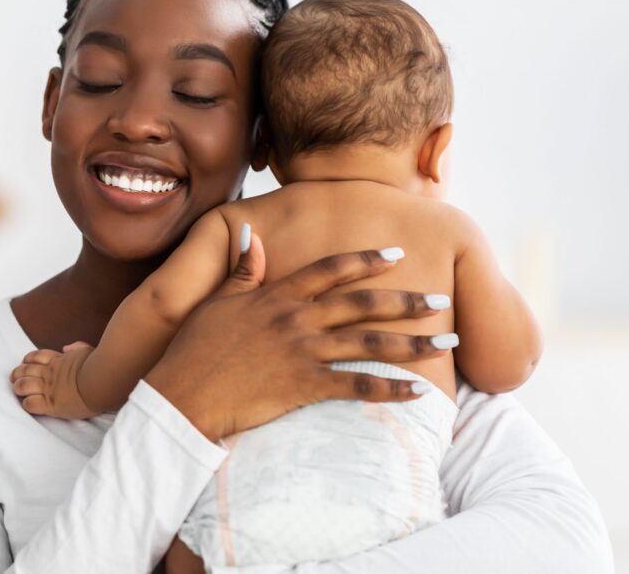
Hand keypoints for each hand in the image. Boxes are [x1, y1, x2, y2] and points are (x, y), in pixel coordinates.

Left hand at [9, 343, 96, 418]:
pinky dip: (27, 404)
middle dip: (17, 373)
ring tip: (18, 390)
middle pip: (25, 370)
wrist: (101, 382)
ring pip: (22, 385)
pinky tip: (29, 404)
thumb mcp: (89, 351)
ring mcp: (49, 388)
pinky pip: (30, 404)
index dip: (28, 360)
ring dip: (18, 387)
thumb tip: (66, 348)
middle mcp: (50, 374)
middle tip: (15, 377)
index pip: (36, 357)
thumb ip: (78, 348)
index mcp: (59, 361)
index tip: (26, 363)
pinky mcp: (50, 404)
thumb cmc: (100, 367)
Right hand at [145, 231, 451, 441]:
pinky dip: (391, 389)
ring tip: (446, 343)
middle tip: (441, 301)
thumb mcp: (218, 302)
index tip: (396, 255)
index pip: (330, 270)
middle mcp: (296, 318)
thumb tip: (254, 235)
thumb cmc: (194, 349)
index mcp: (277, 295)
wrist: (183, 394)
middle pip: (362, 304)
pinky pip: (357, 386)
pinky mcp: (304, 386)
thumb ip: (244, 270)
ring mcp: (302, 352)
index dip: (365, 261)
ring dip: (412, 343)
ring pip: (369, 343)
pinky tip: (418, 392)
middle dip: (406, 301)